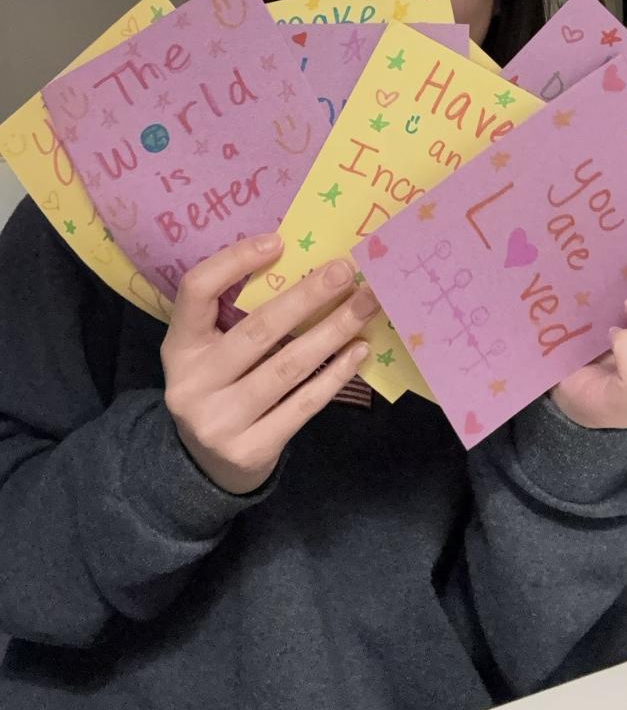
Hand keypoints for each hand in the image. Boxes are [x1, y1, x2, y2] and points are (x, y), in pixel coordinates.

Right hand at [161, 233, 375, 493]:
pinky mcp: (251, 450)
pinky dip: (335, 374)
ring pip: (287, 367)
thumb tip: (303, 265)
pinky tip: (358, 350)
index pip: (196, 291)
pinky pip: (303, 404)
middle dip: (307, 296)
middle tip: (345, 270)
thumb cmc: (220, 388)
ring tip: (365, 305)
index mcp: (178, 348)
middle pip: (257, 330)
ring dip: (333, 331)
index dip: (234, 262)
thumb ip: (237, 316)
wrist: (208, 468)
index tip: (278, 241)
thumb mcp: (210, 351)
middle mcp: (192, 384)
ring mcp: (220, 421)